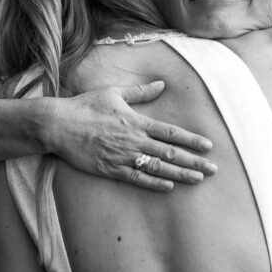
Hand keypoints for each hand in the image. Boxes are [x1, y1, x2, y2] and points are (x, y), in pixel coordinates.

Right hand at [46, 81, 216, 190]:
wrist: (59, 125)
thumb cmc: (86, 106)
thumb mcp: (114, 92)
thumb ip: (140, 91)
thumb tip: (161, 85)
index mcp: (137, 121)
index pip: (171, 132)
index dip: (191, 140)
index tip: (208, 146)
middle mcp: (134, 140)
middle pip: (170, 153)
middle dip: (193, 162)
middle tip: (213, 170)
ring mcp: (123, 156)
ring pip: (158, 167)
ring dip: (180, 174)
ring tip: (198, 179)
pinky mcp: (110, 169)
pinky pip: (137, 178)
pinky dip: (155, 183)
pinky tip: (169, 186)